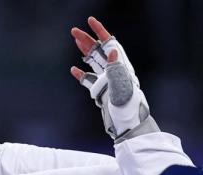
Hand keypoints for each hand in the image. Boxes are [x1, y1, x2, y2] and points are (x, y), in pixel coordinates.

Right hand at [70, 17, 150, 141]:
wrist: (128, 126)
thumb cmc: (127, 107)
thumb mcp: (121, 87)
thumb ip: (116, 69)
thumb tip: (111, 50)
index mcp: (121, 67)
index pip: (110, 44)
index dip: (100, 31)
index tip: (90, 21)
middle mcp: (114, 72)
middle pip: (99, 51)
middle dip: (87, 39)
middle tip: (74, 30)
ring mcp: (107, 82)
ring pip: (94, 62)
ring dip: (85, 52)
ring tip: (76, 41)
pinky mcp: (101, 93)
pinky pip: (89, 80)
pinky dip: (81, 74)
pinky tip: (74, 70)